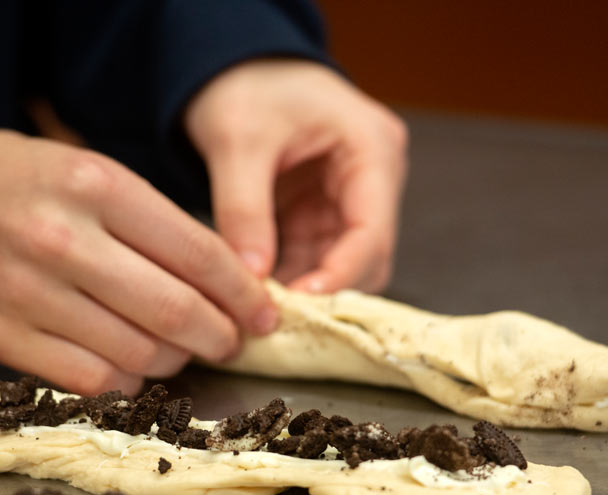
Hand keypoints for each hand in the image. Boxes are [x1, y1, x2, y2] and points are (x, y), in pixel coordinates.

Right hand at [0, 78, 276, 394]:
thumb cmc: (4, 179)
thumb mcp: (82, 169)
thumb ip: (147, 222)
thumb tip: (223, 281)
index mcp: (95, 184)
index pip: (198, 254)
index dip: (243, 295)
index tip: (264, 315)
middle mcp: (65, 238)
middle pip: (175, 312)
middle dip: (220, 337)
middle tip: (231, 342)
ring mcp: (29, 292)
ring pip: (138, 353)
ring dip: (174, 362)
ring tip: (179, 352)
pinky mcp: (1, 337)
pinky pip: (89, 379)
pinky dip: (126, 382)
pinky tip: (132, 367)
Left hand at [185, 59, 407, 293]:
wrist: (234, 65)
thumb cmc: (246, 85)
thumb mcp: (238, 141)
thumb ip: (244, 209)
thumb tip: (251, 278)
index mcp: (372, 150)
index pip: (372, 231)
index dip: (341, 276)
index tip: (302, 304)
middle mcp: (373, 180)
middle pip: (366, 258)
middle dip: (324, 290)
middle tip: (276, 317)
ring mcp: (350, 200)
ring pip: (341, 266)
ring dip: (304, 291)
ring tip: (262, 312)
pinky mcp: (322, 215)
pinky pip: (313, 260)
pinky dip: (289, 280)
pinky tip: (258, 296)